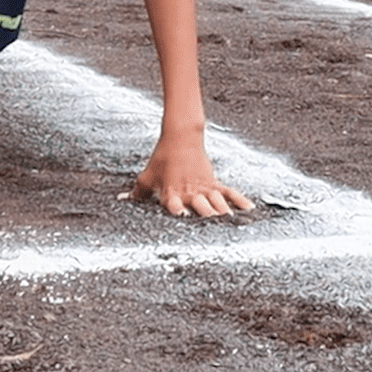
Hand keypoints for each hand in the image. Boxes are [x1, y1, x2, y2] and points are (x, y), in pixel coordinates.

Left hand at [129, 134, 252, 217]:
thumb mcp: (148, 176)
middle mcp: (189, 192)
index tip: (183, 220)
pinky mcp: (213, 181)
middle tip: (215, 234)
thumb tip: (123, 202)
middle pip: (202, 209)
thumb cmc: (162, 158)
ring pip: (217, 203)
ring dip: (224, 215)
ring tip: (231, 227)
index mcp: (172, 193)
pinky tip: (249, 209)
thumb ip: (137, 193)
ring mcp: (204, 187)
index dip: (178, 214)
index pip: (174, 206)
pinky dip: (239, 200)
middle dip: (208, 221)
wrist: (180, 137)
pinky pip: (229, 192)